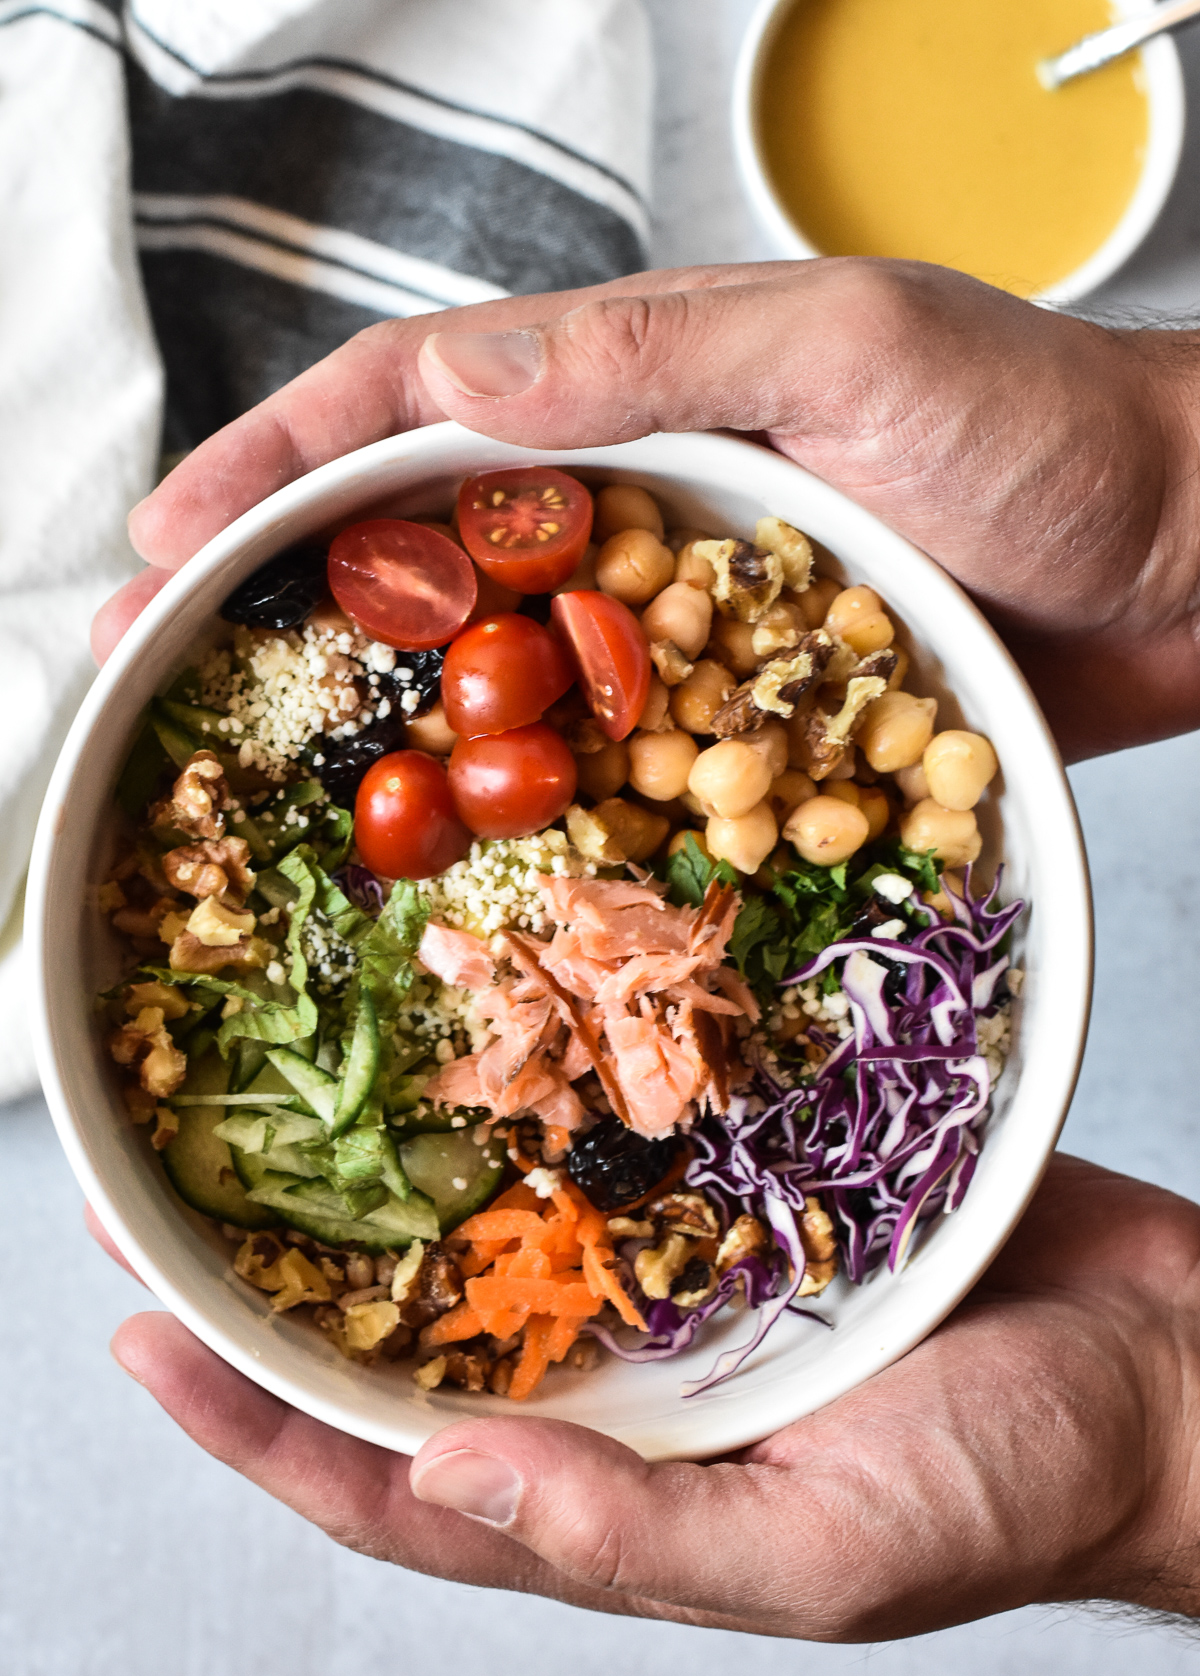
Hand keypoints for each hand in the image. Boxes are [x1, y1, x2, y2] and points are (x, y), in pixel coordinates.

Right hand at [96, 259, 1199, 759]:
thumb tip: (447, 385)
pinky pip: (592, 770)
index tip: (157, 545)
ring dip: (371, 725)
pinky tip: (443, 863)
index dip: (272, 470)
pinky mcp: (722, 724)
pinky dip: (510, 813)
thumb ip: (652, 354)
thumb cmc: (1041, 427)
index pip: (411, 414)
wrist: (1179, 559)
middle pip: (416, 553)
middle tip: (150, 678)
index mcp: (630, 394)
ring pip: (485, 672)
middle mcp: (626, 512)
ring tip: (256, 785)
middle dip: (277, 608)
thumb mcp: (848, 344)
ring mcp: (667, 630)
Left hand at [100, 1155, 1199, 1638]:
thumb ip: (645, 1542)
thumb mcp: (833, 1554)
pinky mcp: (746, 1179)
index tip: (136, 1338)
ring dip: (395, 1160)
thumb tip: (458, 1483)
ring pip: (499, 1216)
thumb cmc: (1018, 1484)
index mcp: (613, 1488)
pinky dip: (546, 1081)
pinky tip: (493, 1011)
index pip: (389, 1475)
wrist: (1164, 1364)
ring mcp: (678, 1270)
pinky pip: (618, 1131)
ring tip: (289, 1078)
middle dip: (281, 1266)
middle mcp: (620, 1376)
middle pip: (411, 1330)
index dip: (252, 1420)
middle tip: (154, 1181)